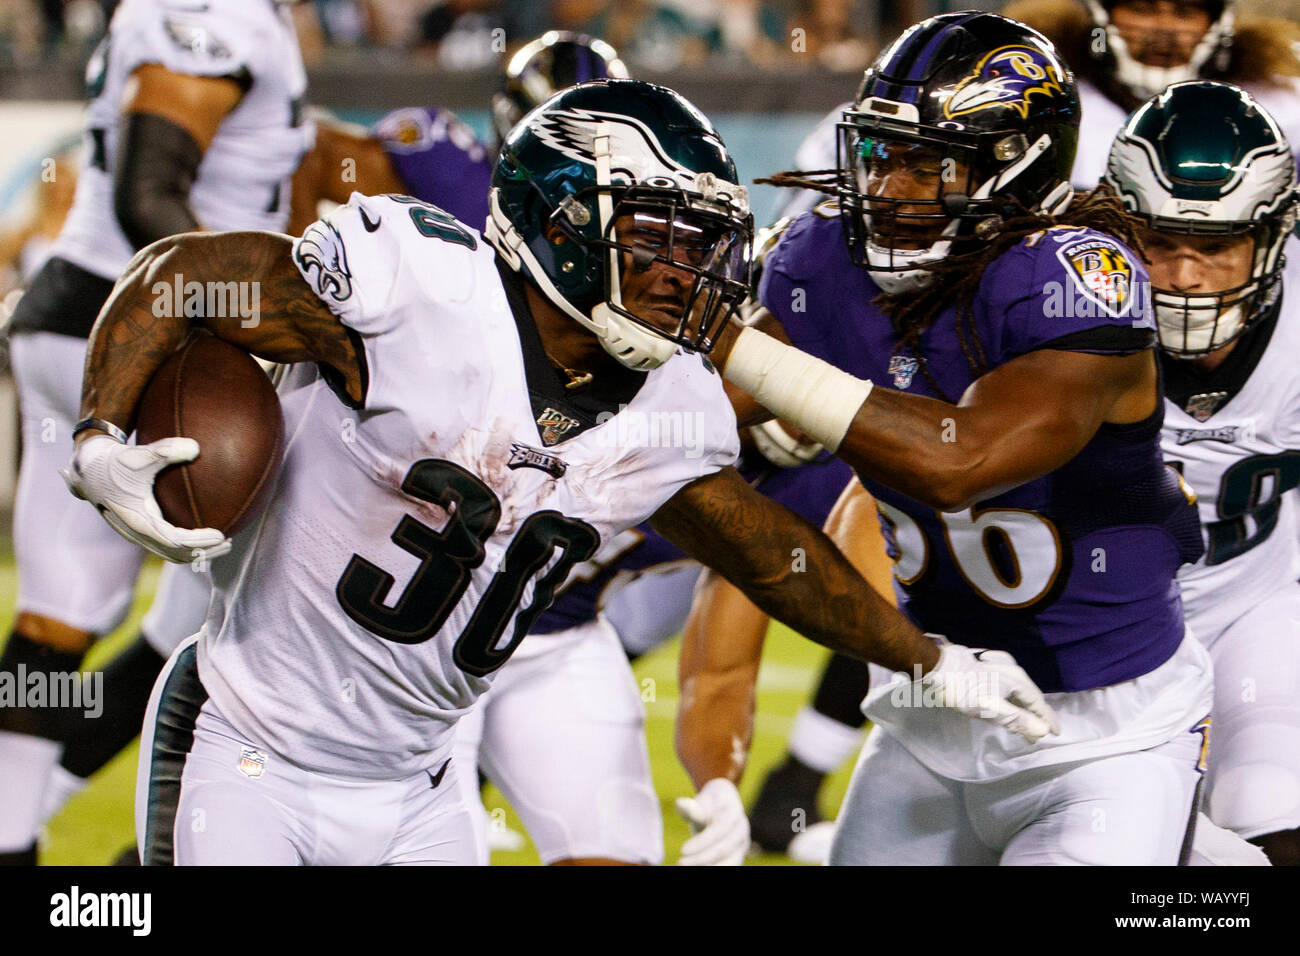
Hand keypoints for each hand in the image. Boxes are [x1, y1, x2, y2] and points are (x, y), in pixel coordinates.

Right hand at [62, 433, 230, 563]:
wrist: (87, 470)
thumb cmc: (113, 462)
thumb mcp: (138, 454)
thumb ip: (165, 450)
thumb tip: (196, 447)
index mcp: (138, 521)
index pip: (174, 541)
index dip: (198, 542)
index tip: (221, 535)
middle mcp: (138, 533)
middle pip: (176, 554)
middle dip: (203, 552)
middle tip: (228, 542)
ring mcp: (138, 534)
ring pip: (171, 553)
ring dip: (196, 551)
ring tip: (222, 542)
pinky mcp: (140, 529)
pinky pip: (167, 544)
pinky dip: (187, 544)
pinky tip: (204, 530)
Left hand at [675, 778, 748, 865]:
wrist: (725, 805)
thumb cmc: (708, 804)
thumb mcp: (701, 801)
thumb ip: (692, 807)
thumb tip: (680, 803)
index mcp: (733, 812)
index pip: (718, 830)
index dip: (701, 842)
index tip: (682, 850)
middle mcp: (741, 830)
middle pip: (724, 849)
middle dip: (701, 859)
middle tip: (681, 863)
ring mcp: (742, 844)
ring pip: (730, 863)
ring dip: (709, 867)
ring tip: (688, 867)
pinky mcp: (738, 855)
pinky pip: (729, 865)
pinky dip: (714, 867)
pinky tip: (697, 868)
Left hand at [922, 642, 1060, 743]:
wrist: (935, 666)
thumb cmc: (963, 689)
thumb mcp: (991, 708)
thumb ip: (1017, 719)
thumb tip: (1043, 730)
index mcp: (1017, 680)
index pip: (1038, 704)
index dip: (1047, 719)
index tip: (1057, 733)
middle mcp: (1012, 670)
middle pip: (1030, 696)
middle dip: (1036, 715)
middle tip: (1040, 733)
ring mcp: (999, 665)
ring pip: (1018, 690)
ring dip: (1024, 707)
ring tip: (1026, 722)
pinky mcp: (986, 665)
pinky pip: (1008, 685)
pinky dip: (1012, 698)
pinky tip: (1008, 703)